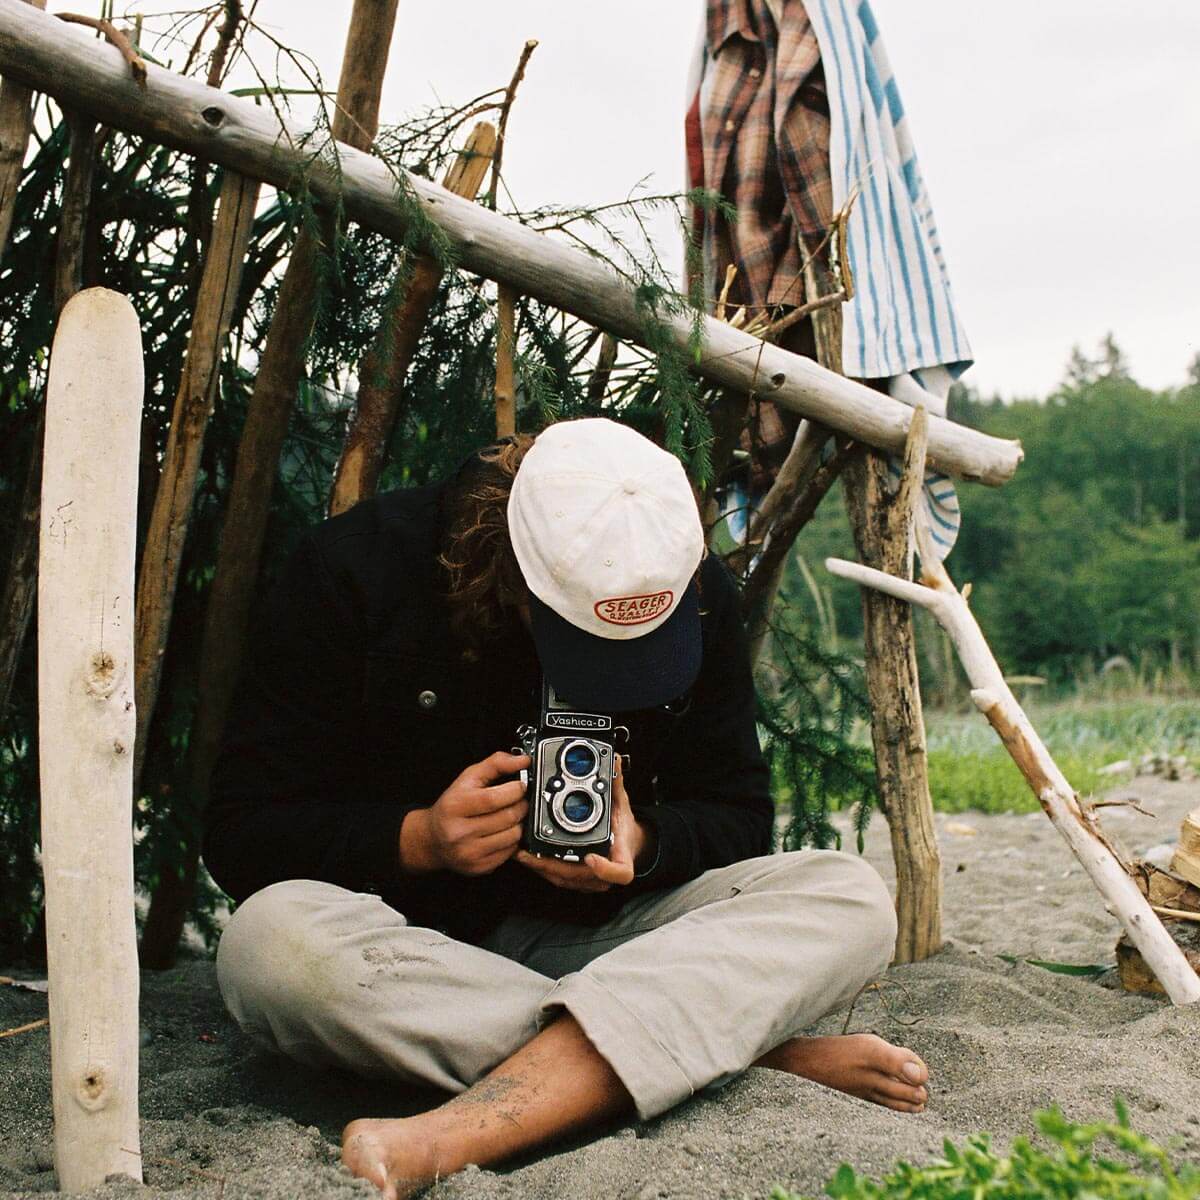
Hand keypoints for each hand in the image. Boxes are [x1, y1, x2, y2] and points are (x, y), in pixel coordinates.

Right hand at [400, 750, 529, 876]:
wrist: (433, 839)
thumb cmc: (452, 806)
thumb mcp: (468, 778)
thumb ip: (495, 764)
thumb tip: (522, 761)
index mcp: (455, 806)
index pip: (493, 799)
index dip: (514, 790)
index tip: (521, 785)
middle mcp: (459, 832)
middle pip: (507, 817)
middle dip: (521, 805)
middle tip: (520, 799)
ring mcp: (469, 853)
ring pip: (514, 835)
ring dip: (519, 823)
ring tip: (511, 815)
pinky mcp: (479, 867)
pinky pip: (511, 852)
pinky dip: (513, 840)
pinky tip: (503, 831)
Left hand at [515, 752, 654, 891]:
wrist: (628, 845)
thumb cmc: (624, 828)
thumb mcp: (622, 804)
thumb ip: (616, 783)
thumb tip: (614, 760)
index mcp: (621, 856)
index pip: (619, 872)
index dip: (605, 869)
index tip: (591, 857)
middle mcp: (605, 873)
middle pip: (580, 876)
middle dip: (553, 864)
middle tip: (531, 853)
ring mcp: (590, 880)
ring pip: (565, 879)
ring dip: (542, 867)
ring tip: (523, 852)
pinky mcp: (577, 880)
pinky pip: (558, 877)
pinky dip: (542, 867)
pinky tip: (528, 855)